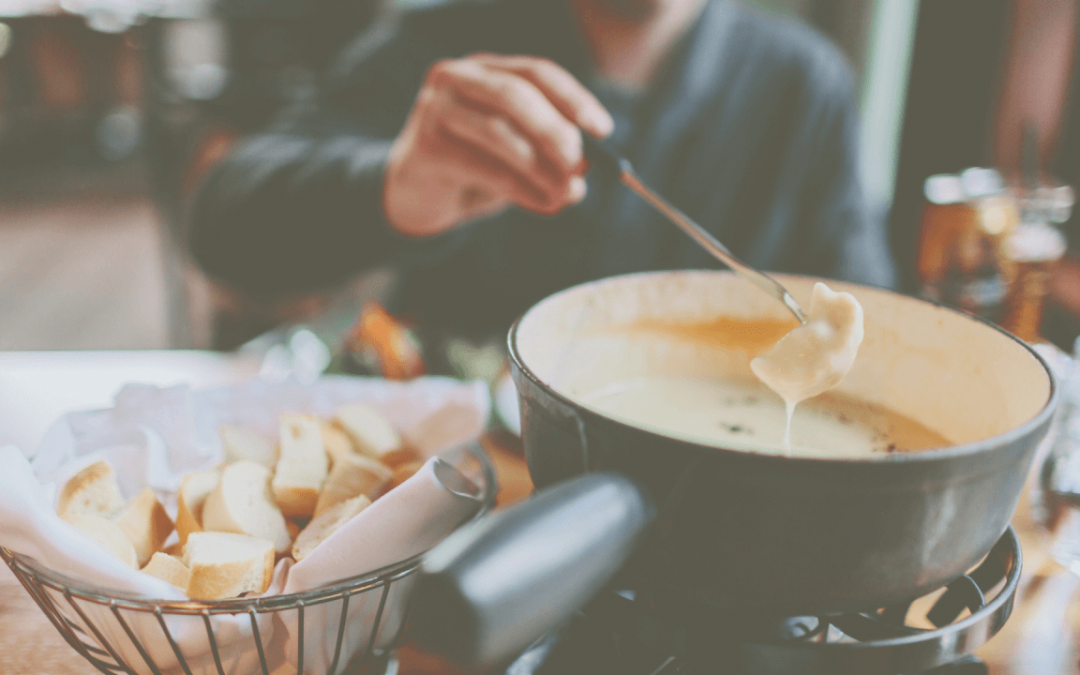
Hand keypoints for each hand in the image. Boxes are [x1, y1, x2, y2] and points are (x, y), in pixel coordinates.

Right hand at [383, 53, 613, 236]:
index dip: (574, 99)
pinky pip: (483, 167)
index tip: (603, 130)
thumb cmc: (475, 169)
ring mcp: (435, 108)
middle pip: (515, 94)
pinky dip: (521, 189)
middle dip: (556, 130)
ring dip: (540, 167)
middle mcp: (457, 78)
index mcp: (486, 69)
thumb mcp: (518, 155)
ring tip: (566, 193)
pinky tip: (544, 204)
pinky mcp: (424, 146)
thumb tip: (586, 170)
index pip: (536, 72)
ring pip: (498, 131)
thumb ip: (549, 154)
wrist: (416, 196)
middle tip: (581, 164)